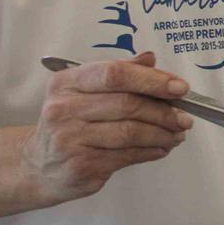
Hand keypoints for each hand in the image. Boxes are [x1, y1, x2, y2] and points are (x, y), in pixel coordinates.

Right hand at [22, 52, 190, 205]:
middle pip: (127, 104)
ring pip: (131, 132)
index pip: (114, 74)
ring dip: (162, 133)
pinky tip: (162, 147)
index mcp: (66, 83)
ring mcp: (71, 139)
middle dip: (164, 111)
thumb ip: (118, 74)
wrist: (38, 165)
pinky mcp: (82, 165)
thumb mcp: (83, 92)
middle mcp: (64, 109)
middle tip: (185, 116)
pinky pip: (128, 156)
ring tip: (177, 133)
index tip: (179, 87)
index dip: (151, 80)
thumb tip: (150, 59)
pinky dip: (151, 151)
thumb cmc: (68, 124)